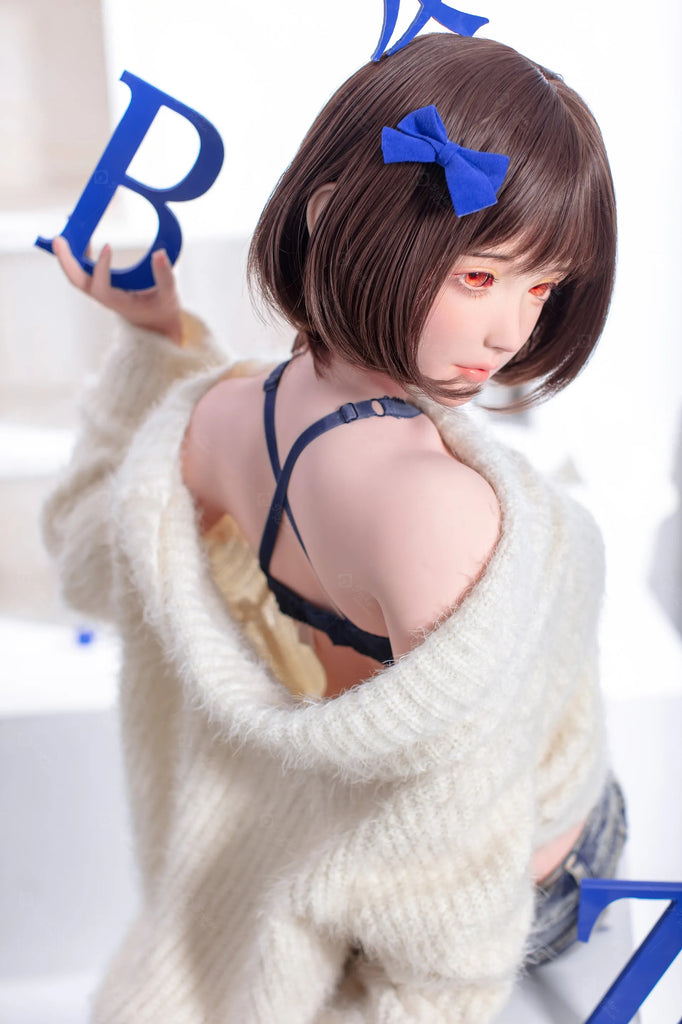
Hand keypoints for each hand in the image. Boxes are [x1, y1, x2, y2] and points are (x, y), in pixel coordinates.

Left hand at [52, 236, 183, 345]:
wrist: (157, 324)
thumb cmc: (162, 311)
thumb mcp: (168, 296)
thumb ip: (164, 275)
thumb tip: (160, 254)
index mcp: (118, 303)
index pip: (101, 288)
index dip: (102, 268)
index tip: (109, 246)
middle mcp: (105, 297)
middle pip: (78, 281)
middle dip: (66, 261)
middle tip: (60, 239)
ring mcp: (101, 290)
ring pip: (77, 275)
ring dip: (68, 255)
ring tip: (68, 229)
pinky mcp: (102, 284)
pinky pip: (84, 270)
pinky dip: (79, 254)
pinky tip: (82, 237)